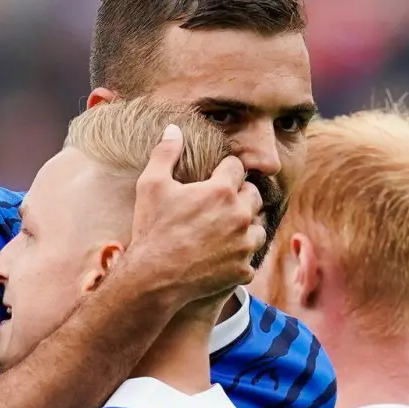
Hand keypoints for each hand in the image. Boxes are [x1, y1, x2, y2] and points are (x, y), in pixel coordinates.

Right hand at [122, 124, 264, 304]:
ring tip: (223, 230)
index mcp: (222, 191)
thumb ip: (165, 154)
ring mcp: (244, 244)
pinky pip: (249, 257)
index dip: (223, 171)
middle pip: (253, 195)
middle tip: (217, 206)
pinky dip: (238, 256)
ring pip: (257, 226)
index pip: (237, 167)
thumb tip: (173, 128)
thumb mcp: (151, 186)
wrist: (153, 279)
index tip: (211, 180)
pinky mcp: (243, 269)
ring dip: (244, 226)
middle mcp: (240, 215)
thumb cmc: (151, 230)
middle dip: (238, 196)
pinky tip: (220, 256)